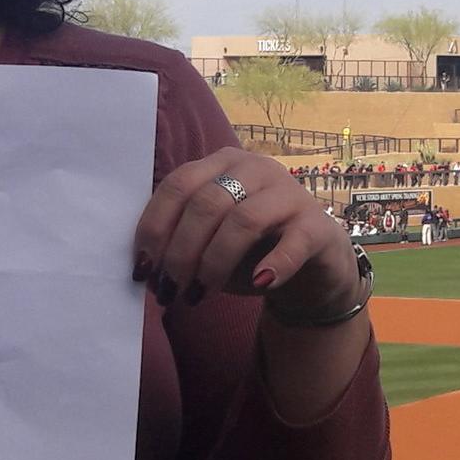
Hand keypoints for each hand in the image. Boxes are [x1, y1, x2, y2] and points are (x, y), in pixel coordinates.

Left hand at [132, 148, 358, 320]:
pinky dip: (274, 264)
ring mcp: (289, 193)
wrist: (313, 265)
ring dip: (214, 262)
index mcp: (221, 164)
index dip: (155, 227)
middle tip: (170, 289)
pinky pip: (294, 242)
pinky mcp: (318, 225)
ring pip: (243, 220)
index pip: (178, 185)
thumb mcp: (210, 241)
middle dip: (181, 251)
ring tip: (200, 295)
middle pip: (206, 203)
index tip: (142, 268)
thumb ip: (180, 244)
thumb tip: (146, 273)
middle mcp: (255, 168)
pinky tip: (259, 282)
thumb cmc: (252, 250)